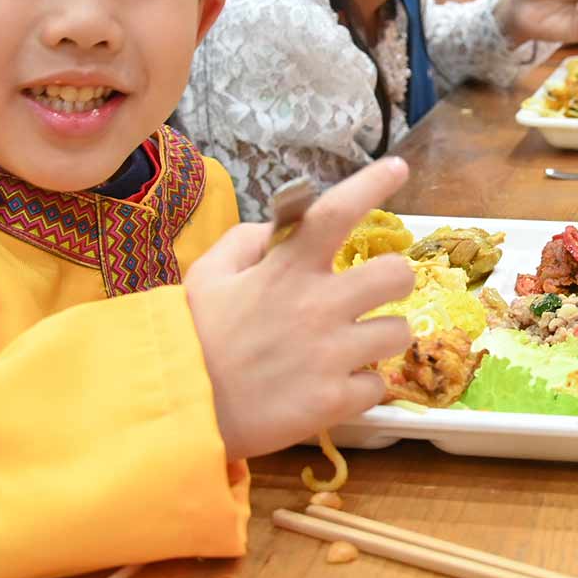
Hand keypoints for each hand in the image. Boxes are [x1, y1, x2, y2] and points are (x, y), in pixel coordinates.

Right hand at [187, 158, 415, 461]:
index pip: (337, 211)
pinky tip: (334, 386)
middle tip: (374, 293)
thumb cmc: (192, 336)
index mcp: (287, 268)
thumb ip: (247, 242)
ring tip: (354, 346)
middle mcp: (319, 305)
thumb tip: (279, 229)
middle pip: (398, 274)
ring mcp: (331, 354)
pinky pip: (377, 386)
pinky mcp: (334, 401)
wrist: (178, 409)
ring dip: (381, 337)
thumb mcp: (208, 275)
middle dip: (395, 280)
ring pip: (399, 333)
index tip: (397, 168)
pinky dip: (361, 387)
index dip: (372, 184)